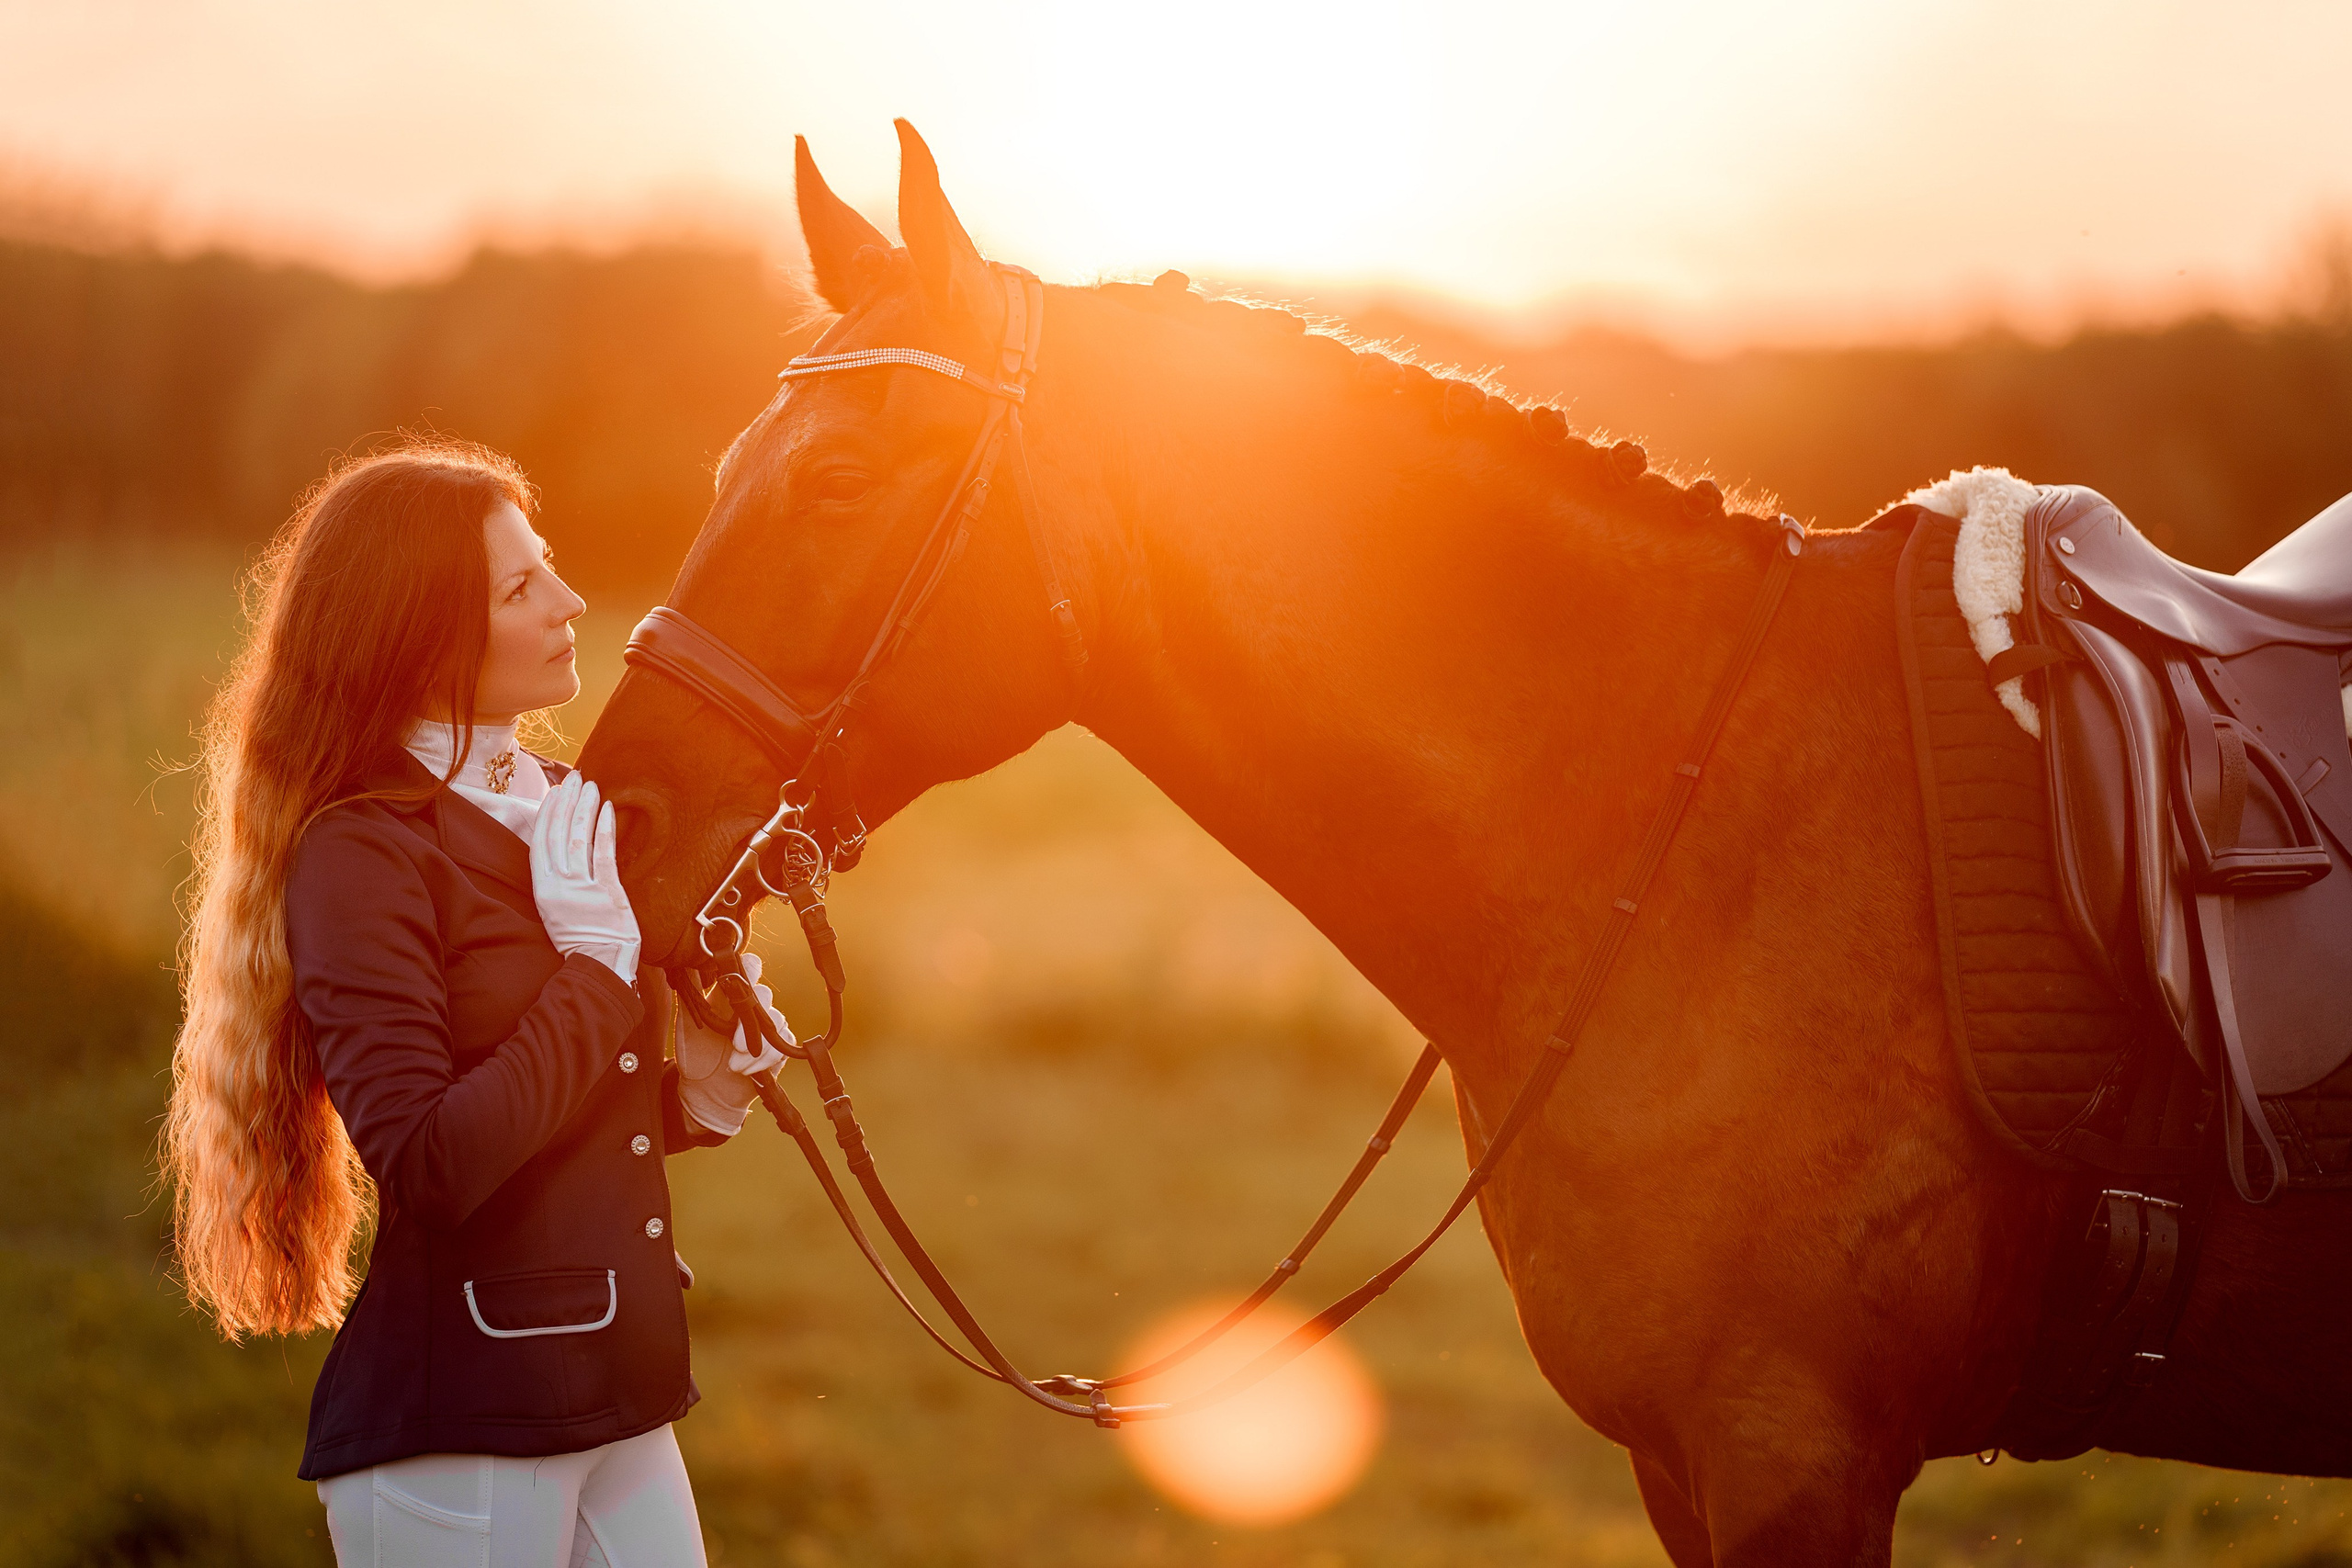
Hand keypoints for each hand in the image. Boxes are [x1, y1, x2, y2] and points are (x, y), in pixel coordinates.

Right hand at [528, 775, 640, 981]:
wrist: (600, 965)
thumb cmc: (582, 939)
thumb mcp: (557, 909)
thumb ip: (557, 881)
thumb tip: (563, 850)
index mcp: (543, 889)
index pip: (540, 842)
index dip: (547, 814)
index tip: (555, 792)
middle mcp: (559, 886)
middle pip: (558, 834)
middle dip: (566, 802)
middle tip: (574, 777)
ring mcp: (582, 889)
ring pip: (578, 839)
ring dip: (583, 808)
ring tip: (590, 786)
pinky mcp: (607, 893)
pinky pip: (603, 854)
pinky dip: (603, 829)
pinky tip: (607, 809)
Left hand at [678, 950, 791, 1135]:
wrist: (703, 1090)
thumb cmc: (695, 1053)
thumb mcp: (686, 1021)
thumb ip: (690, 990)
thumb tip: (686, 957)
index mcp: (731, 994)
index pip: (749, 969)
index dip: (750, 968)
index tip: (738, 983)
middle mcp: (751, 1008)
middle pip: (765, 994)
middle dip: (750, 1021)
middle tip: (734, 1044)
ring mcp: (766, 1028)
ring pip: (777, 1022)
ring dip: (756, 1046)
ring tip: (733, 1064)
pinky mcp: (777, 1050)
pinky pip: (782, 1047)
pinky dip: (764, 1060)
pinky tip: (744, 1070)